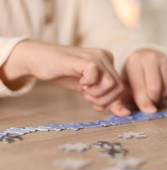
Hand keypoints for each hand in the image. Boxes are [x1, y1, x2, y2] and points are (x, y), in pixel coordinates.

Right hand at [0, 40, 129, 115]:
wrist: (39, 60)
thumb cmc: (64, 73)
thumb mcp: (88, 89)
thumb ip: (104, 98)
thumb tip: (124, 113)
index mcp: (108, 62)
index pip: (120, 87)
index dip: (110, 101)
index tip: (96, 104)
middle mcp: (105, 56)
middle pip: (119, 88)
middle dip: (103, 99)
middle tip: (87, 95)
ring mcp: (96, 56)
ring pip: (111, 84)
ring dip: (96, 94)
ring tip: (84, 89)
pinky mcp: (83, 59)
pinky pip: (95, 75)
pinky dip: (88, 84)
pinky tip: (80, 81)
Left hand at [121, 49, 166, 112]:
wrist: (144, 62)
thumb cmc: (131, 78)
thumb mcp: (122, 88)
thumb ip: (118, 104)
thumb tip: (125, 114)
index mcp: (134, 62)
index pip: (140, 87)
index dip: (144, 102)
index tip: (148, 111)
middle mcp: (151, 58)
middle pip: (156, 89)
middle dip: (153, 100)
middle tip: (149, 101)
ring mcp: (165, 61)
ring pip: (166, 90)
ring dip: (161, 97)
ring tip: (154, 94)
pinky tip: (164, 90)